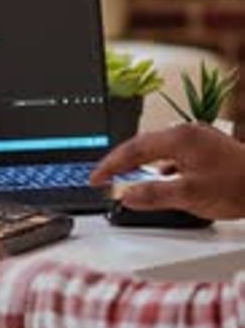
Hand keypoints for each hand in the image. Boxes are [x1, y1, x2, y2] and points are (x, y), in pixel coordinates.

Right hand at [90, 123, 244, 219]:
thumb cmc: (236, 186)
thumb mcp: (189, 195)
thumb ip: (154, 195)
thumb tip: (128, 196)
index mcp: (178, 138)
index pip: (134, 149)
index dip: (111, 165)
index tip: (96, 177)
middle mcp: (187, 132)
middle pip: (144, 144)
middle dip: (122, 161)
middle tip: (104, 176)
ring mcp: (198, 138)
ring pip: (159, 148)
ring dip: (141, 162)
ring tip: (126, 176)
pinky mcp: (208, 148)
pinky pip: (174, 154)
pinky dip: (160, 166)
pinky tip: (162, 178)